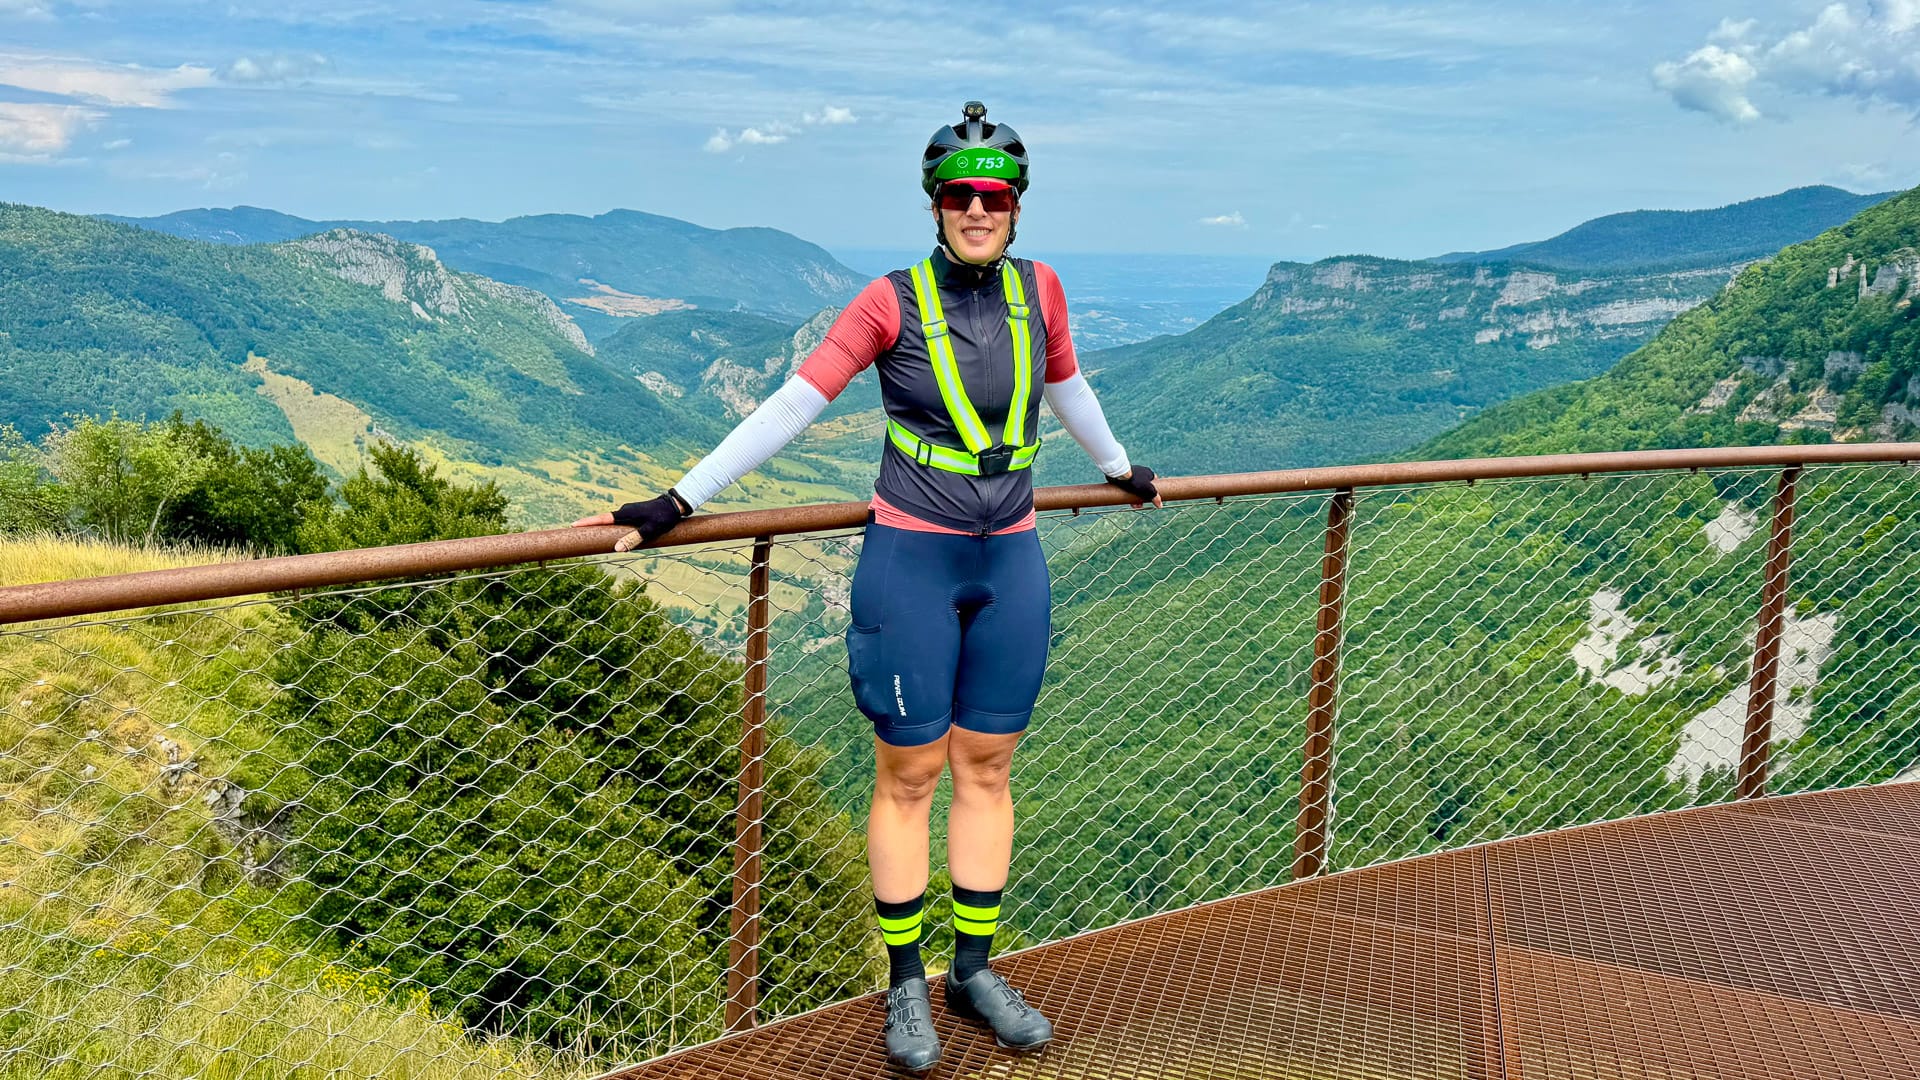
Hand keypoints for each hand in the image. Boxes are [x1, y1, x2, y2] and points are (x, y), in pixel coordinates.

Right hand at [570, 491, 685, 551]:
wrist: (674, 505)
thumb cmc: (663, 518)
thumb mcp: (649, 531)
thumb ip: (633, 539)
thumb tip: (616, 549)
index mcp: (625, 514)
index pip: (601, 519)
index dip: (587, 523)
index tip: (573, 525)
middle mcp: (623, 511)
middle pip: (603, 521)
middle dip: (589, 526)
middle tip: (574, 531)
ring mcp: (628, 512)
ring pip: (612, 523)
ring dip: (601, 528)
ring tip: (589, 535)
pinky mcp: (633, 514)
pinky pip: (619, 523)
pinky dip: (612, 528)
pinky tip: (612, 536)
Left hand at [1105, 465, 1162, 508]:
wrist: (1119, 475)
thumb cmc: (1136, 481)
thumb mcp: (1148, 490)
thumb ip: (1155, 497)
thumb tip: (1160, 505)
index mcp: (1149, 473)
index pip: (1154, 483)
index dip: (1153, 492)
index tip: (1151, 499)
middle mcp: (1141, 472)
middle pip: (1144, 487)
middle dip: (1143, 498)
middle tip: (1140, 505)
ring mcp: (1132, 474)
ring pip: (1136, 488)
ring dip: (1135, 497)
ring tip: (1133, 505)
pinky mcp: (1124, 477)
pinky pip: (1128, 487)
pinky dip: (1129, 494)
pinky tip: (1127, 500)